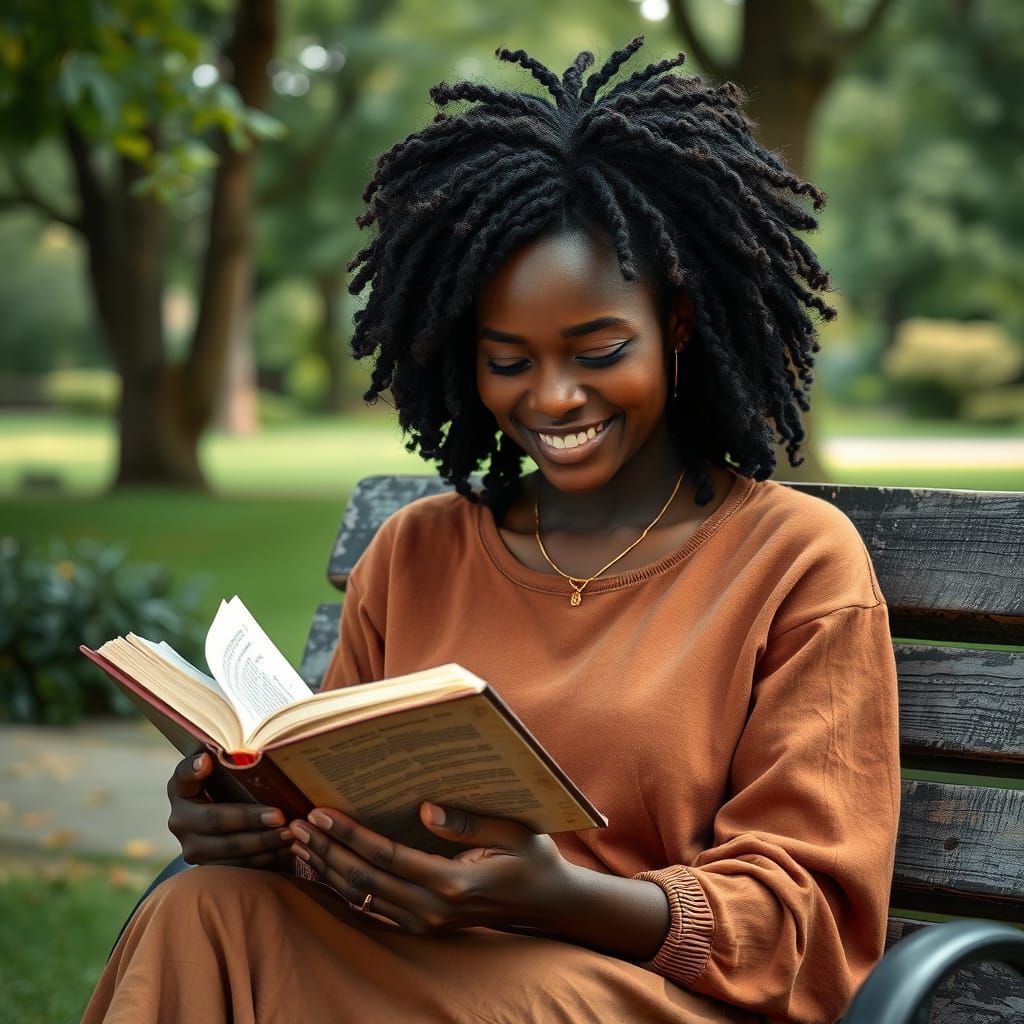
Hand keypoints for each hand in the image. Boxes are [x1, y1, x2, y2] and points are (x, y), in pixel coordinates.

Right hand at [166, 752, 293, 867]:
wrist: (230, 824)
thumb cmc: (233, 788)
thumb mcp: (228, 776)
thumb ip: (233, 766)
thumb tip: (251, 754)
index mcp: (181, 789)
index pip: (183, 776)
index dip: (193, 769)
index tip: (207, 761)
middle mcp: (180, 820)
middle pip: (215, 820)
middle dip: (250, 819)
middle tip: (280, 816)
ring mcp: (192, 847)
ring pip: (228, 849)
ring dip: (263, 842)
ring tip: (289, 834)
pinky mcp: (208, 868)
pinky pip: (238, 865)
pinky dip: (265, 858)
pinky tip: (286, 848)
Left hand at [289, 803, 576, 934]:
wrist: (547, 904)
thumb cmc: (533, 859)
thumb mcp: (514, 830)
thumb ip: (469, 821)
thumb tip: (425, 808)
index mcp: (453, 883)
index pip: (386, 857)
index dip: (349, 834)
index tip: (321, 812)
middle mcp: (432, 909)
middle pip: (363, 880)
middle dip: (326, 850)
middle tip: (296, 824)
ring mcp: (424, 923)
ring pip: (361, 898)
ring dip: (327, 869)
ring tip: (300, 843)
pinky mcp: (421, 926)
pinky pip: (371, 908)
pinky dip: (342, 888)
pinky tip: (323, 869)